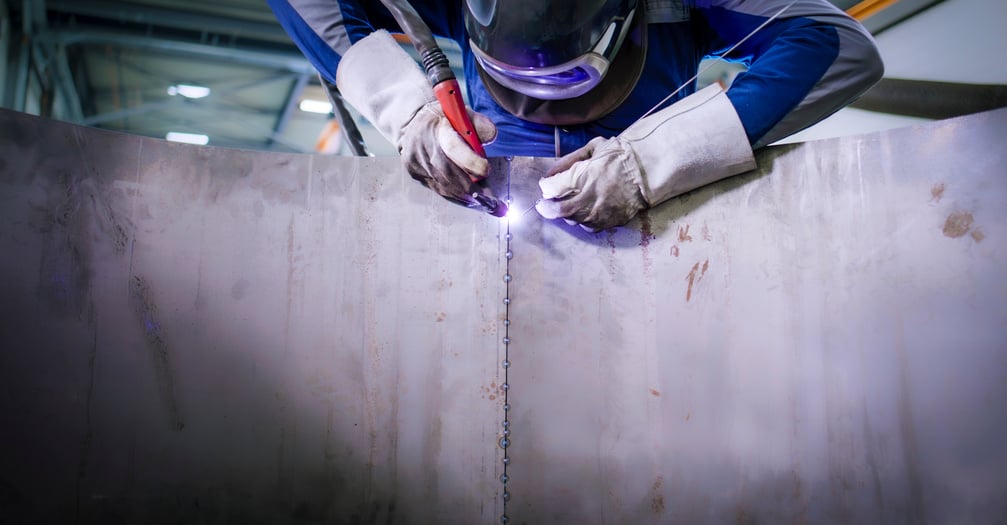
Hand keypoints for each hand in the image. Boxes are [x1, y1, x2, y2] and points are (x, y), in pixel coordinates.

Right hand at [399, 101, 497, 206]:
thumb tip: (493, 135)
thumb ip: (478, 124)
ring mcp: (416, 162)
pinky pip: (437, 188)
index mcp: (437, 128)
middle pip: (448, 173)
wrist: (413, 124)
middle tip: (491, 199)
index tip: (487, 170)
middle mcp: (424, 146)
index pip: (453, 148)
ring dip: (464, 196)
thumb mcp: (461, 113)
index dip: (471, 162)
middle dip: (471, 188)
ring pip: (443, 185)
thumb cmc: (443, 119)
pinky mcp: (415, 173)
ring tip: (484, 202)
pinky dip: (454, 195)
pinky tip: (467, 199)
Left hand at [536, 84, 755, 230]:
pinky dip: (583, 220)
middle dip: (548, 207)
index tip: (545, 186)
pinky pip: (589, 226)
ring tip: (568, 204)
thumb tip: (549, 174)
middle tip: (545, 204)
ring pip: (572, 220)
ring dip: (566, 214)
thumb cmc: (619, 154)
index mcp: (582, 177)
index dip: (546, 188)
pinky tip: (585, 211)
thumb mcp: (592, 148)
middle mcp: (588, 198)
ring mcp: (599, 213)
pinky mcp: (609, 222)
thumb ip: (568, 161)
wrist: (647, 170)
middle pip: (557, 210)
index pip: (550, 189)